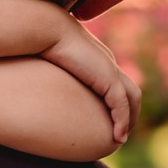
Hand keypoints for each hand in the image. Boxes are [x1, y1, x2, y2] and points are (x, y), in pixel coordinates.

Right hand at [41, 19, 138, 142]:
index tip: (110, 120)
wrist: (46, 29)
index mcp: (97, 58)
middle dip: (130, 113)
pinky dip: (122, 121)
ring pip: (131, 99)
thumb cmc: (40, 42)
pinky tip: (118, 137)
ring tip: (121, 138)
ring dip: (130, 120)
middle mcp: (108, 63)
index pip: (116, 83)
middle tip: (121, 133)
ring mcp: (110, 69)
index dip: (118, 102)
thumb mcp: (47, 58)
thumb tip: (35, 81)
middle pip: (130, 91)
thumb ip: (52, 69)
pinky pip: (120, 105)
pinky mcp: (107, 78)